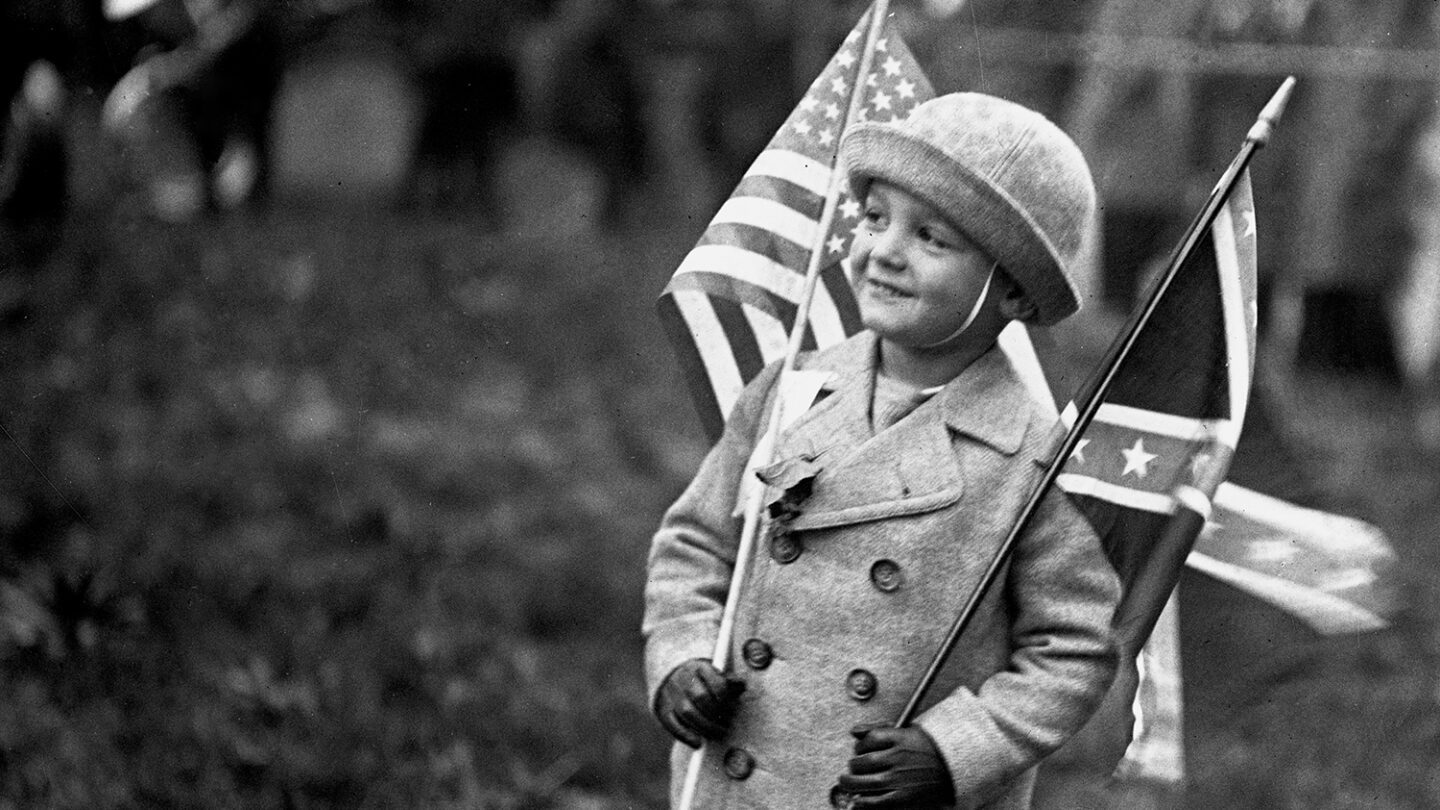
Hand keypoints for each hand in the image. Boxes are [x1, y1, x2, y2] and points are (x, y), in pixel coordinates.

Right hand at [654, 659, 745, 747]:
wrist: (672, 677)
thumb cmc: (702, 680)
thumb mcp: (716, 675)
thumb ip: (729, 682)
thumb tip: (741, 685)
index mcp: (700, 667)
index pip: (716, 683)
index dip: (727, 700)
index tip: (733, 710)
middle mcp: (683, 677)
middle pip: (701, 697)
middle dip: (717, 715)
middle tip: (727, 725)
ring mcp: (670, 692)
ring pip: (687, 712)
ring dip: (705, 727)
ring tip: (717, 734)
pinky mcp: (662, 708)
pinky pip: (672, 724)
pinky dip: (685, 736)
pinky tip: (698, 743)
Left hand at [835, 724, 954, 808]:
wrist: (954, 768)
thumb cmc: (928, 749)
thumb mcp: (906, 731)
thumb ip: (878, 728)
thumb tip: (854, 731)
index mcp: (901, 738)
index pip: (869, 739)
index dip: (859, 745)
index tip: (859, 750)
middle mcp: (900, 757)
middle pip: (863, 761)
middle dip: (853, 766)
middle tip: (852, 768)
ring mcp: (901, 778)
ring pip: (865, 782)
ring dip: (851, 784)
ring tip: (848, 783)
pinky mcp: (904, 797)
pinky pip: (876, 802)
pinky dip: (863, 803)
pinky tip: (858, 801)